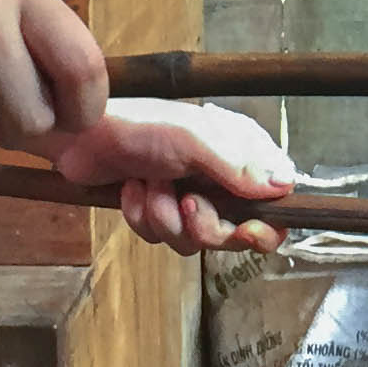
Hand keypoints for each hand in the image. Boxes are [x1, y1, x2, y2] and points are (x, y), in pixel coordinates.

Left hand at [52, 99, 294, 254]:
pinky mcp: (160, 211)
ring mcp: (190, 197)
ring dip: (165, 218)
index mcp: (240, 156)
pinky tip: (132, 189)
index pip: (274, 204)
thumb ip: (237, 166)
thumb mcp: (194, 141)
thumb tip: (285, 186)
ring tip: (149, 184)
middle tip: (185, 203)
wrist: (82, 134)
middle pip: (233, 233)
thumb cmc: (142, 126)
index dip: (264, 227)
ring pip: (194, 241)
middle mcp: (221, 180)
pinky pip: (161, 238)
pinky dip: (143, 217)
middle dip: (203, 224)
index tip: (245, 232)